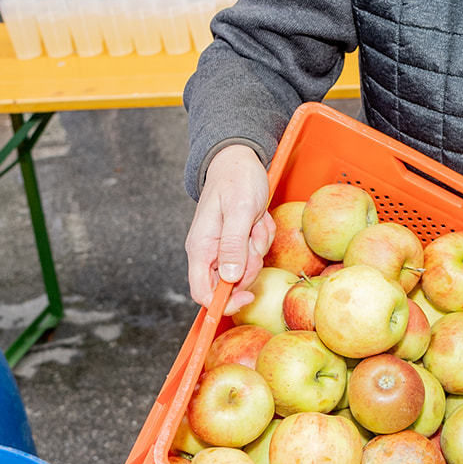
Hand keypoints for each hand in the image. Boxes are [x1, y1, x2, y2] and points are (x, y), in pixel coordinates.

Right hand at [185, 145, 273, 310]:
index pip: (202, 293)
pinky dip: (261, 237)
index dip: (224, 302)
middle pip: (230, 283)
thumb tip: (229, 277)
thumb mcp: (239, 211)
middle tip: (254, 235)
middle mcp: (208, 252)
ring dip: (258, 246)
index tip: (247, 295)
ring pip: (246, 267)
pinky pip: (254, 252)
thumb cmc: (236, 180)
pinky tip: (257, 218)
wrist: (238, 160)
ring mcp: (222, 248)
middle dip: (250, 264)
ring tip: (255, 221)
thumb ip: (232, 245)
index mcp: (200, 248)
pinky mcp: (236, 242)